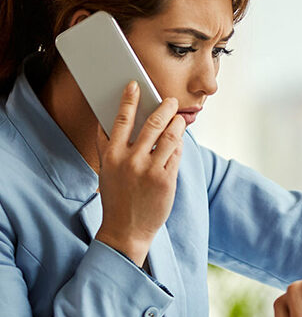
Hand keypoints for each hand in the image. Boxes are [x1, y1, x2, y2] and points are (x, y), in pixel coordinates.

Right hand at [95, 81, 185, 265]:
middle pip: (153, 124)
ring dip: (177, 123)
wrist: (126, 230)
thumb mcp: (106, 170)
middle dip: (165, 107)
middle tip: (171, 100)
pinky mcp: (167, 180)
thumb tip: (107, 120)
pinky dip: (179, 143)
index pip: (122, 119)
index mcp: (112, 155)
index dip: (130, 99)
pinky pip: (177, 153)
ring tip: (179, 118)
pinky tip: (179, 140)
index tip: (135, 85)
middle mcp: (131, 160)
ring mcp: (150, 170)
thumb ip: (107, 146)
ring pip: (170, 136)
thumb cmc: (116, 197)